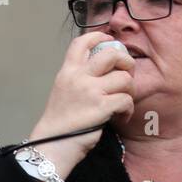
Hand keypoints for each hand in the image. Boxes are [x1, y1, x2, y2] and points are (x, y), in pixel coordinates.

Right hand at [26, 33, 135, 178]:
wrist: (52, 144)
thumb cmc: (60, 122)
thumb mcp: (63, 91)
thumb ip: (78, 78)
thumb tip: (103, 71)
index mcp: (67, 71)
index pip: (81, 43)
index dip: (99, 36)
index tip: (110, 41)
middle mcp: (78, 77)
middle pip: (111, 54)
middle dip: (126, 62)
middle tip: (127, 74)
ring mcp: (91, 91)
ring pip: (124, 78)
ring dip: (129, 91)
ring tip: (123, 103)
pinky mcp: (102, 107)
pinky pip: (126, 100)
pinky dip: (128, 109)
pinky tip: (121, 116)